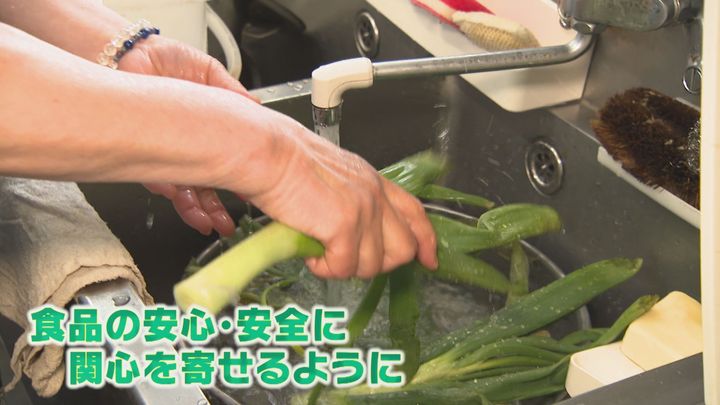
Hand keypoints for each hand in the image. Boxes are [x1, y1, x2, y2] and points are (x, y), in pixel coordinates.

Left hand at [118, 35, 254, 235]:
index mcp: (208, 126)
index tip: (250, 192)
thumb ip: (232, 92)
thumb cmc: (166, 59)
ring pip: (185, 190)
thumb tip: (256, 107)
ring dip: (199, 210)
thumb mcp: (210, 72)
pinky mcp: (145, 153)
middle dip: (218, 208)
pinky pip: (160, 181)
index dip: (239, 178)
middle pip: (206, 183)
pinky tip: (185, 201)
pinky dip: (173, 194)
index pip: (227, 159)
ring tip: (211, 223)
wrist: (130, 54)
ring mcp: (168, 151)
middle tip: (229, 223)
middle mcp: (188, 143)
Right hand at [239, 119, 438, 278]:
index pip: (415, 214)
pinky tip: (309, 253)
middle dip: (377, 264)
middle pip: (402, 249)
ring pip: (372, 265)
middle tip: (347, 260)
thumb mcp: (333, 177)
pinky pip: (344, 267)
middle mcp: (375, 195)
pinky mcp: (344, 227)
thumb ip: (351, 201)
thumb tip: (348, 236)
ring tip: (319, 251)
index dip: (426, 241)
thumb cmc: (285, 162)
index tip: (429, 261)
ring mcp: (364, 211)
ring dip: (344, 267)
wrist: (268, 155)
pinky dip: (324, 268)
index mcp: (374, 181)